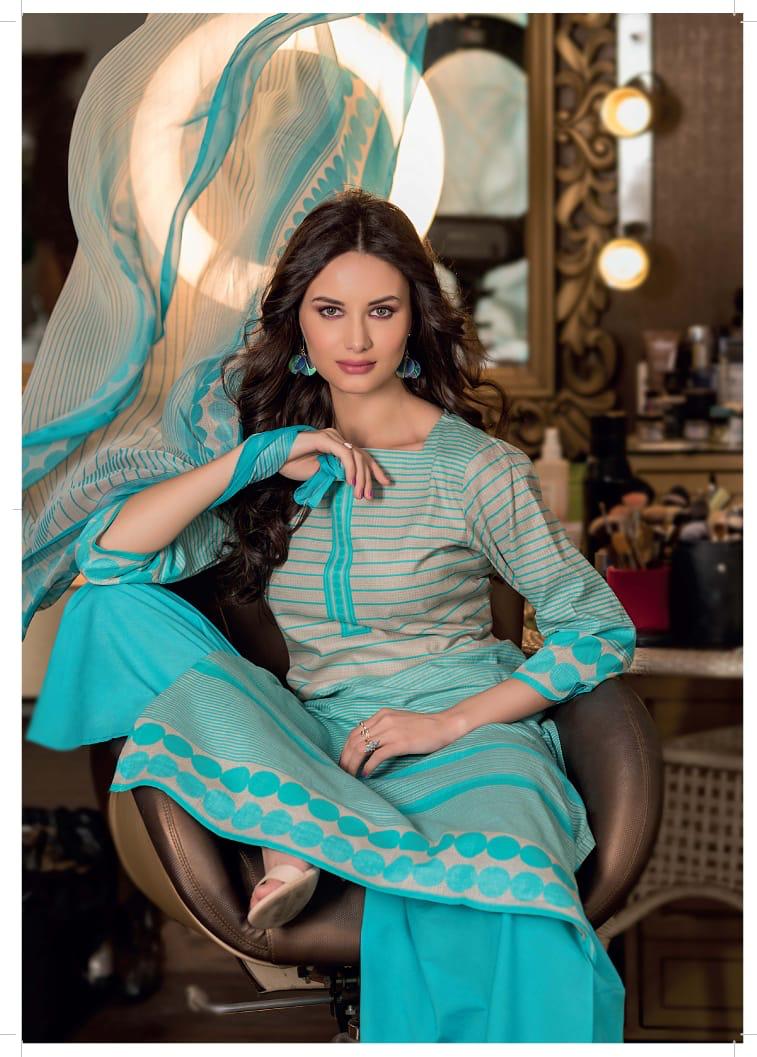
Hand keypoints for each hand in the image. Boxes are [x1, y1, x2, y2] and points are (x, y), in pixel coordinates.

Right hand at [280, 428, 390, 498]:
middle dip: (371, 476)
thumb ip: (336, 473)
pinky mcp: (324, 439)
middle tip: (370, 496)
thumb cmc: (292, 464)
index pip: (361, 456)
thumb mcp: (319, 473)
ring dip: (361, 477)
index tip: (385, 483)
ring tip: (360, 494)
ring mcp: (331, 436)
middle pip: (362, 456)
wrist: (273, 457)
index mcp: (336, 445)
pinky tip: (351, 482)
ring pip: (355, 456)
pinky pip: (344, 454)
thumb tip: (353, 481)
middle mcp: (336, 438)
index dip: (375, 470)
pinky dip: (350, 468)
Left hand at [338, 708, 459, 777]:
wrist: (443, 725)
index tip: (344, 761)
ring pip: (362, 748)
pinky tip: (366, 774)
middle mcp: (383, 721)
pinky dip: (369, 766)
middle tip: (342, 773)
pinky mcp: (400, 742)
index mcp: (381, 715)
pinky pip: (378, 755)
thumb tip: (368, 743)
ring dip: (353, 764)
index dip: (346, 748)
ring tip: (351, 776)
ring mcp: (391, 731)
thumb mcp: (398, 721)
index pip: (355, 732)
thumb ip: (383, 728)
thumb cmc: (423, 727)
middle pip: (355, 741)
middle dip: (346, 758)